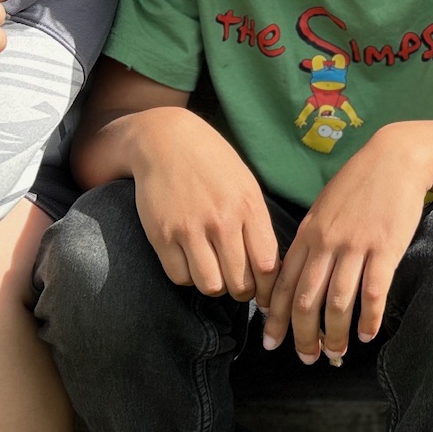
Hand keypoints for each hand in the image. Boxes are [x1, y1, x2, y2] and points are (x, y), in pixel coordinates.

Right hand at [129, 111, 278, 305]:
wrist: (165, 140)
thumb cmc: (211, 164)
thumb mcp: (245, 185)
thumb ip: (257, 223)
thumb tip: (270, 268)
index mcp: (248, 207)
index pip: (267, 265)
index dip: (269, 287)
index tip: (266, 292)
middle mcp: (221, 220)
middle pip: (239, 282)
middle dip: (243, 291)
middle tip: (239, 285)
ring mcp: (190, 229)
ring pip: (210, 285)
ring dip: (214, 285)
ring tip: (214, 272)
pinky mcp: (162, 235)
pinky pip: (179, 276)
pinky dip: (187, 276)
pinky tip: (191, 262)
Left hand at [265, 126, 430, 365]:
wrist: (396, 158)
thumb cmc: (359, 184)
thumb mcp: (324, 207)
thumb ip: (310, 239)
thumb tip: (297, 272)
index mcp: (307, 233)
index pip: (284, 283)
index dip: (276, 317)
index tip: (272, 342)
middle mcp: (326, 242)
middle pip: (307, 299)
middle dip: (304, 335)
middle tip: (307, 358)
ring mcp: (355, 246)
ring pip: (338, 301)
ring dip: (335, 333)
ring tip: (336, 353)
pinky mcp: (385, 248)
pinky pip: (373, 291)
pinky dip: (368, 317)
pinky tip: (367, 334)